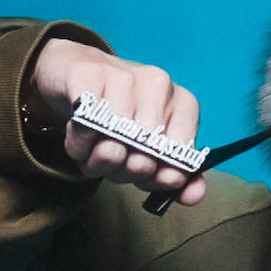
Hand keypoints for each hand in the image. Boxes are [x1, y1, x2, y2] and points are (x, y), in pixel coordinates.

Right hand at [26, 38, 206, 205]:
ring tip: (95, 152)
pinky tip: (80, 139)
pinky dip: (78, 144)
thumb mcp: (153, 146)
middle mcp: (160, 85)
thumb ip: (176, 173)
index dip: (156, 178)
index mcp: (184, 104)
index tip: (143, 174)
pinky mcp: (88, 74)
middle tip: (114, 163)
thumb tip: (193, 197)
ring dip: (97, 161)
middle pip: (145, 155)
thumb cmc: (122, 116)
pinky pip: (85, 127)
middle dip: (124, 172)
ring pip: (114, 144)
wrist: (80, 73)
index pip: (179, 161)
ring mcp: (125, 75)